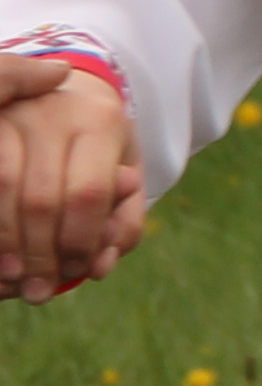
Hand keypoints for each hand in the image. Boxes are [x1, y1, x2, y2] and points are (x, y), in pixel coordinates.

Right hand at [1, 58, 146, 303]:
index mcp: (100, 121)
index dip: (80, 242)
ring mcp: (11, 116)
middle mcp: (53, 112)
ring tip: (14, 281)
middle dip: (40, 254)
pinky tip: (1, 256)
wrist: (62, 93)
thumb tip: (100, 268)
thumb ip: (123, 222)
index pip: (88, 194)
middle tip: (40, 291)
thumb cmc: (99, 146)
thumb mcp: (125, 176)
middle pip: (41, 199)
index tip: (78, 272)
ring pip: (3, 189)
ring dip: (7, 244)